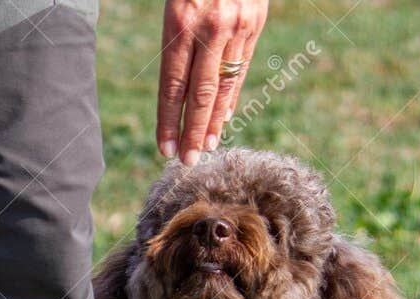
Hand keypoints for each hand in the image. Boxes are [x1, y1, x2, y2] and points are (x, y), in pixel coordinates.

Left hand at [157, 0, 268, 164]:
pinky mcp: (254, 21)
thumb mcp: (174, 1)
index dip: (167, 119)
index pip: (171, 83)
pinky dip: (231, 96)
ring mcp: (236, 25)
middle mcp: (210, 26)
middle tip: (187, 162)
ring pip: (223, 85)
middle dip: (191, 132)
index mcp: (180, 19)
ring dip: (214, 121)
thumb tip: (174, 89)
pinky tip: (224, 118)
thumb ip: (175, 38)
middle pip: (198, 93)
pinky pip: (241, 68)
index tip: (165, 148)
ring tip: (205, 148)